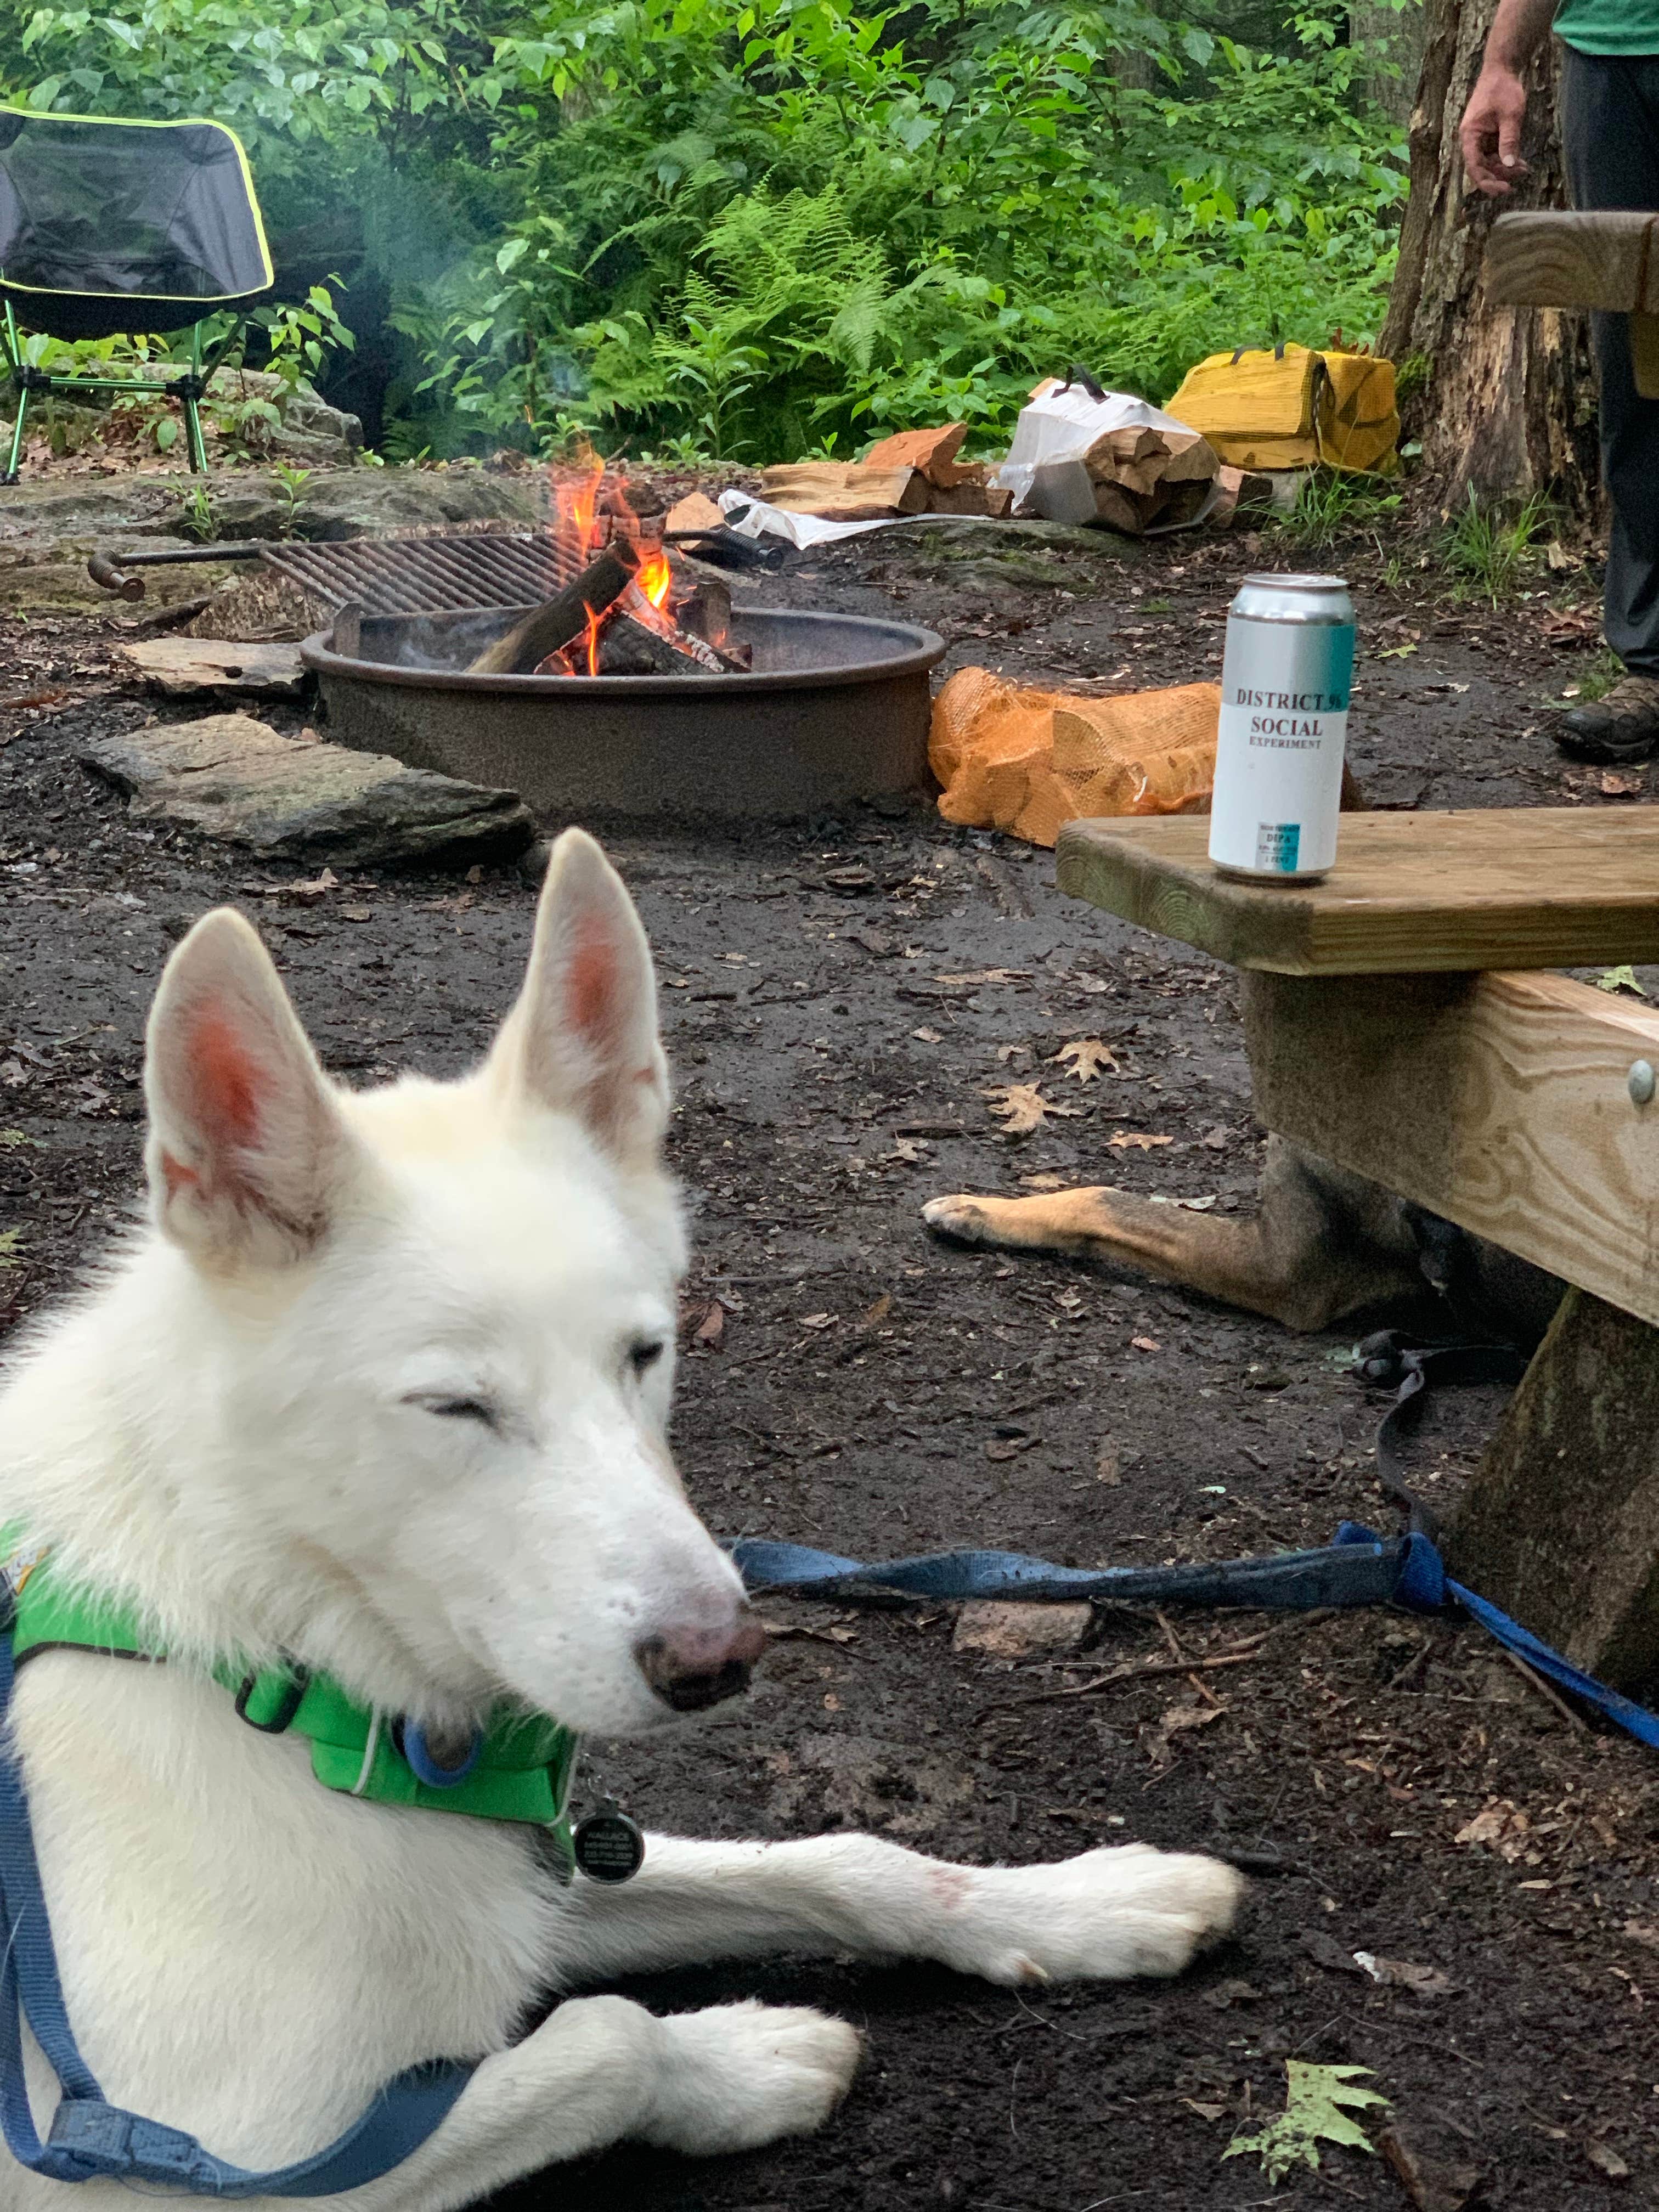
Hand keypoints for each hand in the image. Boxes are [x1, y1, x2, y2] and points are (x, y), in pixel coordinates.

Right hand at [1460, 62, 1529, 194]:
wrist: (1501, 70)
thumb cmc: (1503, 89)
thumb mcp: (1511, 114)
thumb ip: (1509, 140)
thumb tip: (1510, 164)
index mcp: (1470, 135)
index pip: (1474, 166)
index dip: (1487, 181)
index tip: (1503, 189)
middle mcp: (1471, 140)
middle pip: (1482, 167)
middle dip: (1500, 174)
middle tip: (1521, 176)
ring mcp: (1480, 139)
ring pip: (1489, 163)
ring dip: (1505, 168)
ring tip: (1524, 169)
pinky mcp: (1488, 136)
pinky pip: (1495, 154)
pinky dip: (1507, 158)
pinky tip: (1521, 162)